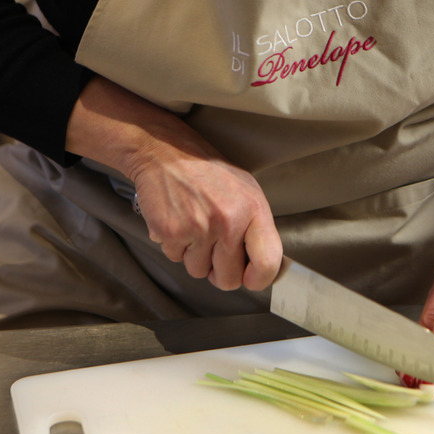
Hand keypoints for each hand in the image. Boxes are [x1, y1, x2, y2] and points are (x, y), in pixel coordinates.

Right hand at [132, 152, 281, 291]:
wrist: (166, 153)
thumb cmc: (208, 173)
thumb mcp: (246, 191)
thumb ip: (256, 228)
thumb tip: (261, 266)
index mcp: (253, 210)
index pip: (267, 262)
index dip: (259, 279)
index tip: (251, 279)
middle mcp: (228, 221)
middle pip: (229, 279)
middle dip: (220, 271)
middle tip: (214, 248)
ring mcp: (198, 228)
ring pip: (198, 271)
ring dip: (195, 257)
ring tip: (195, 226)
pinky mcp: (171, 232)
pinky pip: (176, 259)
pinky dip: (175, 246)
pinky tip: (179, 221)